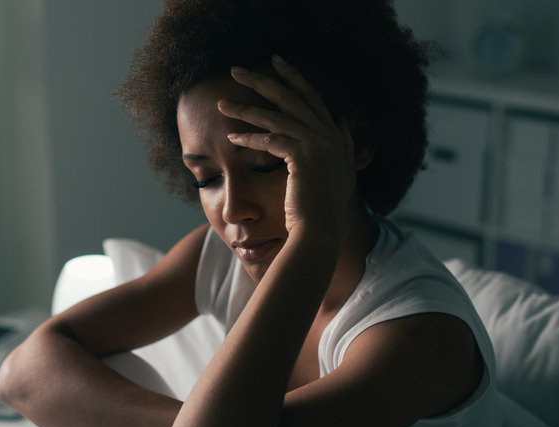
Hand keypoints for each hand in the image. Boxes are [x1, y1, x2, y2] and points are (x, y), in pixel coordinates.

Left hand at [217, 56, 356, 240]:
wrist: (320, 232)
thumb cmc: (319, 210)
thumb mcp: (334, 174)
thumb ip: (337, 147)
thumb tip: (335, 123)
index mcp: (335, 136)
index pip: (312, 97)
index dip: (293, 77)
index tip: (275, 61)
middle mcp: (329, 135)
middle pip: (291, 97)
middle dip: (262, 80)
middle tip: (237, 69)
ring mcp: (319, 144)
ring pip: (275, 117)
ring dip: (244, 109)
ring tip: (222, 104)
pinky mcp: (304, 157)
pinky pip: (270, 140)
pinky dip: (249, 138)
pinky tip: (231, 138)